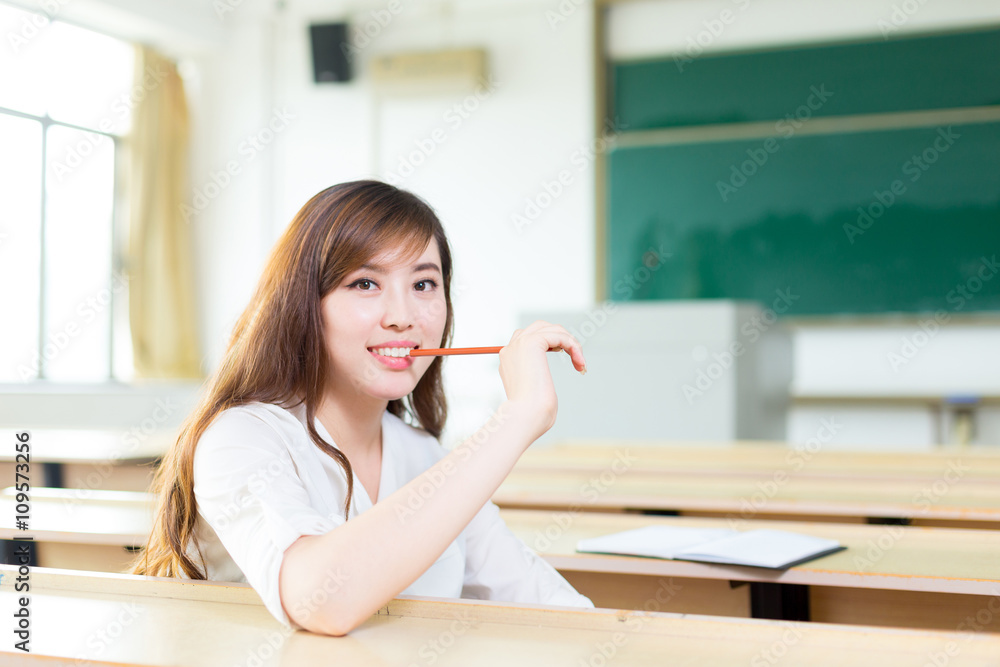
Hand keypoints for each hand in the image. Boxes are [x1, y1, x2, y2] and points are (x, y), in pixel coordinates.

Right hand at [498, 320, 586, 440]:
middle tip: (576, 358)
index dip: (554, 345)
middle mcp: (511, 349)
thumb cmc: (532, 416)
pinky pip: (558, 334)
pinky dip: (573, 345)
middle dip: (562, 338)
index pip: (530, 339)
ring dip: (570, 342)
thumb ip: (536, 382)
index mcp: (509, 360)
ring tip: (580, 362)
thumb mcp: (535, 395)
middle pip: (539, 327)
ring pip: (550, 329)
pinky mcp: (531, 343)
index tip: (572, 361)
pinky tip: (579, 362)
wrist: (526, 417)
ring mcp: (519, 344)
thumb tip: (543, 380)